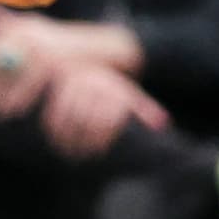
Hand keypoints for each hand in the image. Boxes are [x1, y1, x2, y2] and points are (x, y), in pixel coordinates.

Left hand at [0, 13, 71, 117]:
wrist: (91, 47)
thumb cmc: (53, 40)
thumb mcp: (27, 26)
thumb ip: (2, 20)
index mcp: (19, 25)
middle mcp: (28, 33)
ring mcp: (40, 46)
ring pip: (12, 77)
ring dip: (1, 96)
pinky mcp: (52, 62)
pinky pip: (28, 84)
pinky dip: (19, 98)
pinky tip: (13, 109)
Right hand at [39, 65, 167, 160]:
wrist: (92, 62)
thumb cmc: (114, 88)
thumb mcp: (130, 95)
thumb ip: (145, 110)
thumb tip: (163, 123)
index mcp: (112, 87)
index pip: (107, 118)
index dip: (103, 138)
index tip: (100, 152)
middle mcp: (94, 85)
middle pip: (87, 120)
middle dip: (85, 141)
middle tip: (84, 157)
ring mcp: (75, 85)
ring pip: (69, 117)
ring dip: (68, 138)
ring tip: (70, 153)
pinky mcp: (59, 88)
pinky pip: (55, 111)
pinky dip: (54, 129)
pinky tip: (56, 141)